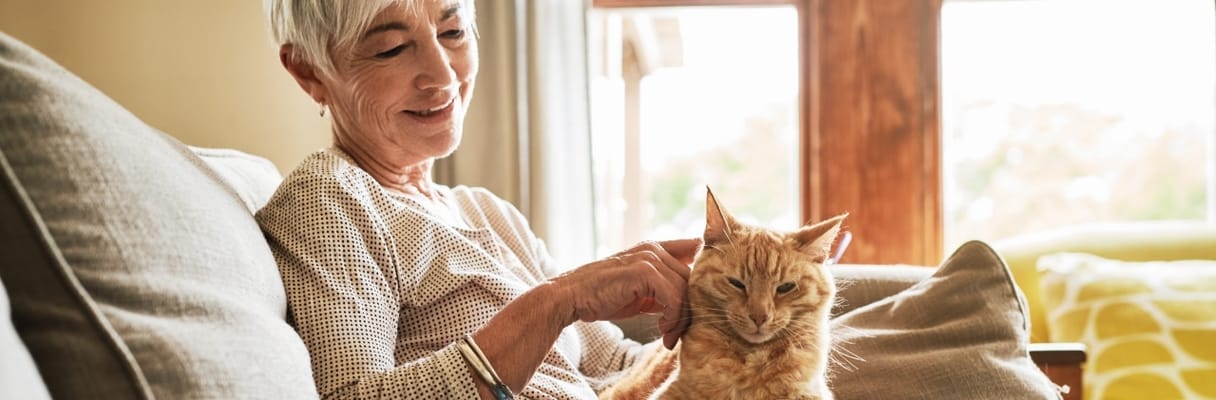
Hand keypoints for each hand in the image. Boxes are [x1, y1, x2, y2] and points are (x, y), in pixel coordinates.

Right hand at [550, 238, 700, 348]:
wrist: (571, 297)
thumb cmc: (603, 296)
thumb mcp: (641, 291)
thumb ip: (664, 290)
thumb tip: (690, 305)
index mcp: (655, 248)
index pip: (696, 249)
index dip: (705, 271)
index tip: (703, 301)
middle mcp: (654, 249)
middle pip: (694, 278)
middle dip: (691, 309)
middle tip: (677, 333)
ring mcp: (649, 258)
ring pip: (686, 290)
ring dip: (681, 319)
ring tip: (668, 336)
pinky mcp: (644, 272)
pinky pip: (674, 297)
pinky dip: (672, 318)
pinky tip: (662, 330)